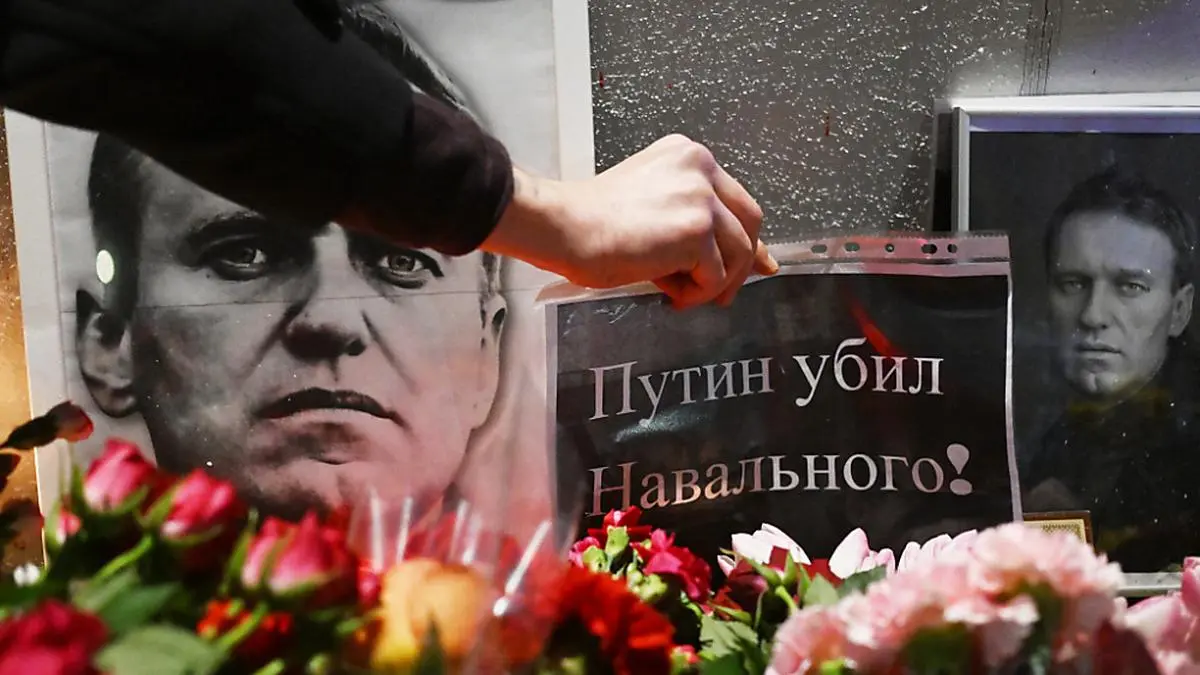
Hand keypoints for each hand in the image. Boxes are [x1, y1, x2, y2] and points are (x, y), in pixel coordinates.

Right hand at [483, 135, 778, 307]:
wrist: (563, 226)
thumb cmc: (592, 222)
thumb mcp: (652, 207)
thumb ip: (695, 220)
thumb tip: (747, 257)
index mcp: (688, 157)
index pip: (735, 200)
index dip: (745, 238)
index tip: (755, 264)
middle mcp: (701, 167)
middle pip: (749, 223)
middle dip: (741, 264)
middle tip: (722, 293)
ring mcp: (701, 197)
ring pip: (738, 253)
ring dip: (713, 282)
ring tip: (679, 293)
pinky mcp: (697, 229)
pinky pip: (716, 276)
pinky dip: (696, 293)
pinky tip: (668, 292)